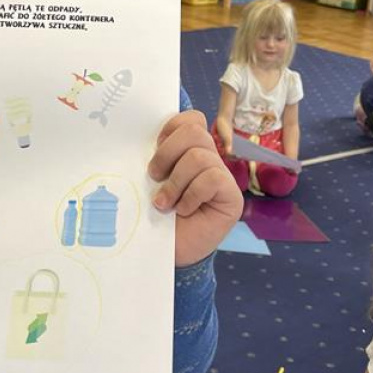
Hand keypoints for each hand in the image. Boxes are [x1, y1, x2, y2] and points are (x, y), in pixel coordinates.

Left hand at [148, 110, 243, 266]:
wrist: (169, 253)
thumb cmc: (156, 218)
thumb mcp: (149, 184)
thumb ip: (154, 160)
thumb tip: (141, 140)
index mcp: (188, 151)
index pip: (191, 119)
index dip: (171, 126)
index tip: (153, 146)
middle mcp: (208, 160)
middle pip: (195, 131)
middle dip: (167, 152)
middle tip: (154, 176)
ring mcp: (223, 177)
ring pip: (200, 156)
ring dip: (176, 181)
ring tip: (164, 202)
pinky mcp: (232, 196)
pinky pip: (213, 179)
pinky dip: (191, 195)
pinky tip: (184, 210)